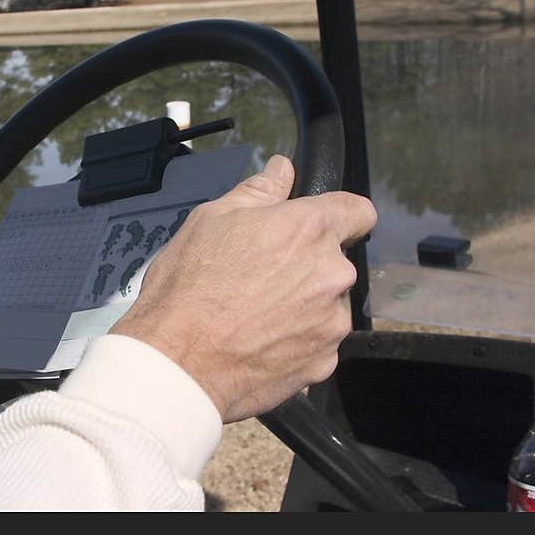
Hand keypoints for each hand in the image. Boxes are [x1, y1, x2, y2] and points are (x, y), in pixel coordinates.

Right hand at [110, 155, 375, 422]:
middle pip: (336, 263)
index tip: (316, 229)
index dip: (340, 215)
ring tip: (255, 318)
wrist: (176, 362)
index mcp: (308, 229)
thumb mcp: (210, 220)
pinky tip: (258, 345)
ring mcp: (332, 323)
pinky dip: (295, 343)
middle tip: (261, 279)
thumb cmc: (187, 286)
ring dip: (304, 307)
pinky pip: (317, 345)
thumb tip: (283, 170)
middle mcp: (332, 274)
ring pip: (328, 306)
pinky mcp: (323, 364)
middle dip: (308, 266)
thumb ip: (257, 192)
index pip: (358, 211)